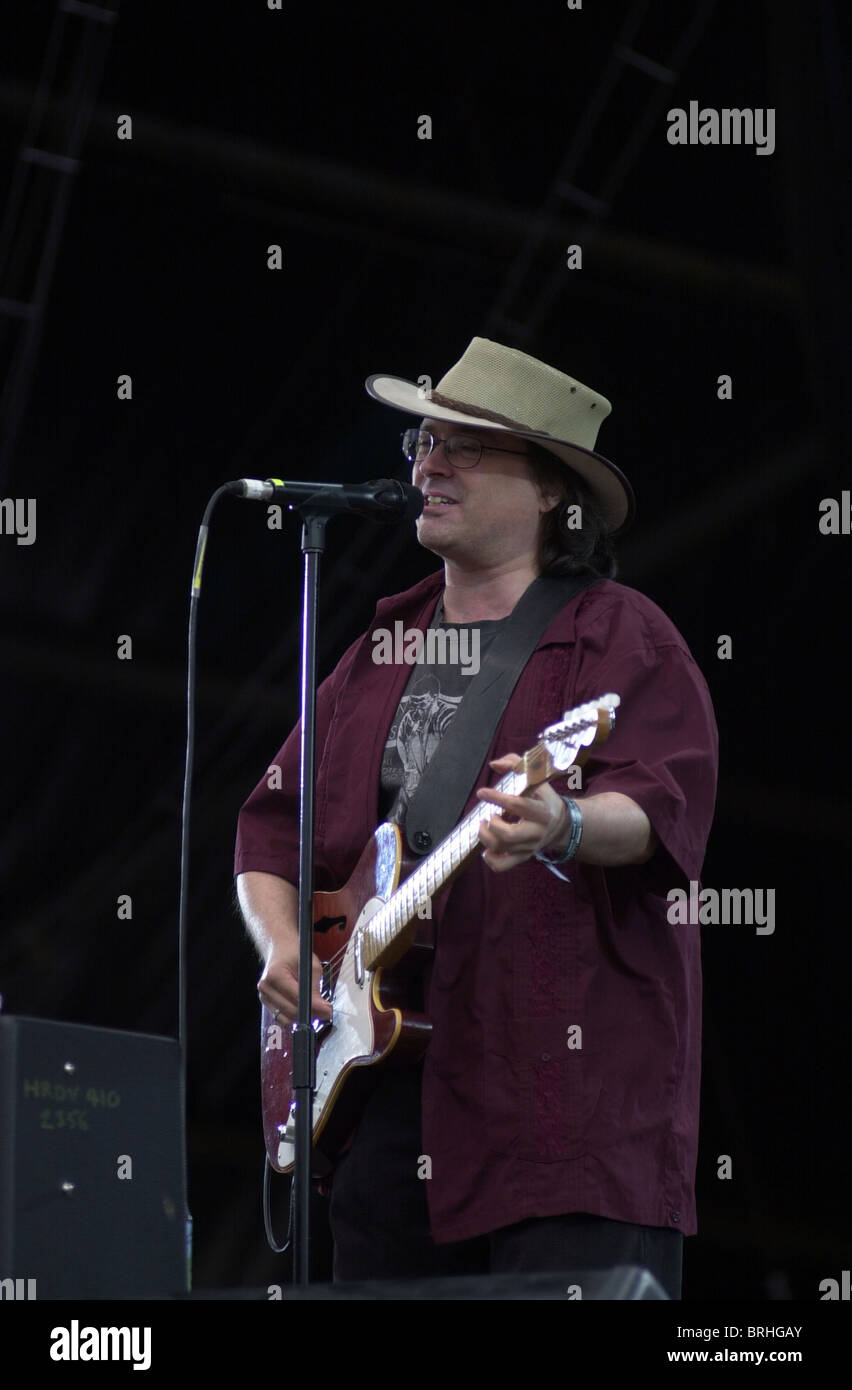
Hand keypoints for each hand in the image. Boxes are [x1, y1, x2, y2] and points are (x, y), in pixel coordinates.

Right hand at [258, 938, 331, 1025]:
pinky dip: (293, 1016)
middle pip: (291, 1011)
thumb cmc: (294, 953)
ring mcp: (264, 995)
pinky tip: (303, 1009)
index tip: (327, 1011)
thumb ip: (315, 988)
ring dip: (302, 1017)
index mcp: (275, 975)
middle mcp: (266, 987)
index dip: (314, 1007)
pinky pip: (281, 1016)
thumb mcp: (311, 965)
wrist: (280, 947)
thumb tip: (323, 1008)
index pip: (297, 998)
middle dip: (311, 1014)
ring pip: (286, 1018)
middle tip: (326, 1012)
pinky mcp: (266, 1001)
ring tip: (315, 1010)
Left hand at [475, 754, 568, 873]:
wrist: (562, 825)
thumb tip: (494, 764)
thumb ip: (515, 764)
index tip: (482, 792)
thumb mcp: (536, 779)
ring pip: (502, 849)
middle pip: (509, 835)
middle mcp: (536, 832)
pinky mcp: (523, 857)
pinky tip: (488, 847)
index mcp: (542, 811)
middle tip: (489, 816)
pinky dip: (489, 858)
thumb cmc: (544, 799)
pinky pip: (502, 866)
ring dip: (486, 837)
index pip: (517, 805)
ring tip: (485, 826)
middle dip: (492, 825)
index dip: (497, 798)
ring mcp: (529, 847)